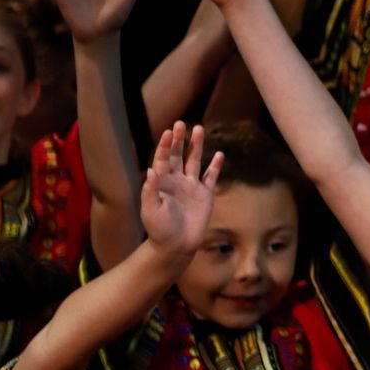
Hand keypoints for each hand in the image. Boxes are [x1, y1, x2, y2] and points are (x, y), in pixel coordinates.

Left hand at [139, 121, 221, 255]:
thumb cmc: (158, 230)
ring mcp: (191, 186)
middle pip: (179, 155)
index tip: (169, 132)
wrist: (175, 246)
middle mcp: (176, 181)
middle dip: (180, 140)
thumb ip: (151, 190)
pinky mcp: (205, 195)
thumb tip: (152, 169)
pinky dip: (215, 166)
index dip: (166, 146)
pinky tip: (219, 155)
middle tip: (182, 123)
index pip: (163, 159)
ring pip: (195, 161)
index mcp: (161, 182)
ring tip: (199, 129)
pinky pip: (211, 177)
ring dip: (197, 146)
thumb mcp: (150, 210)